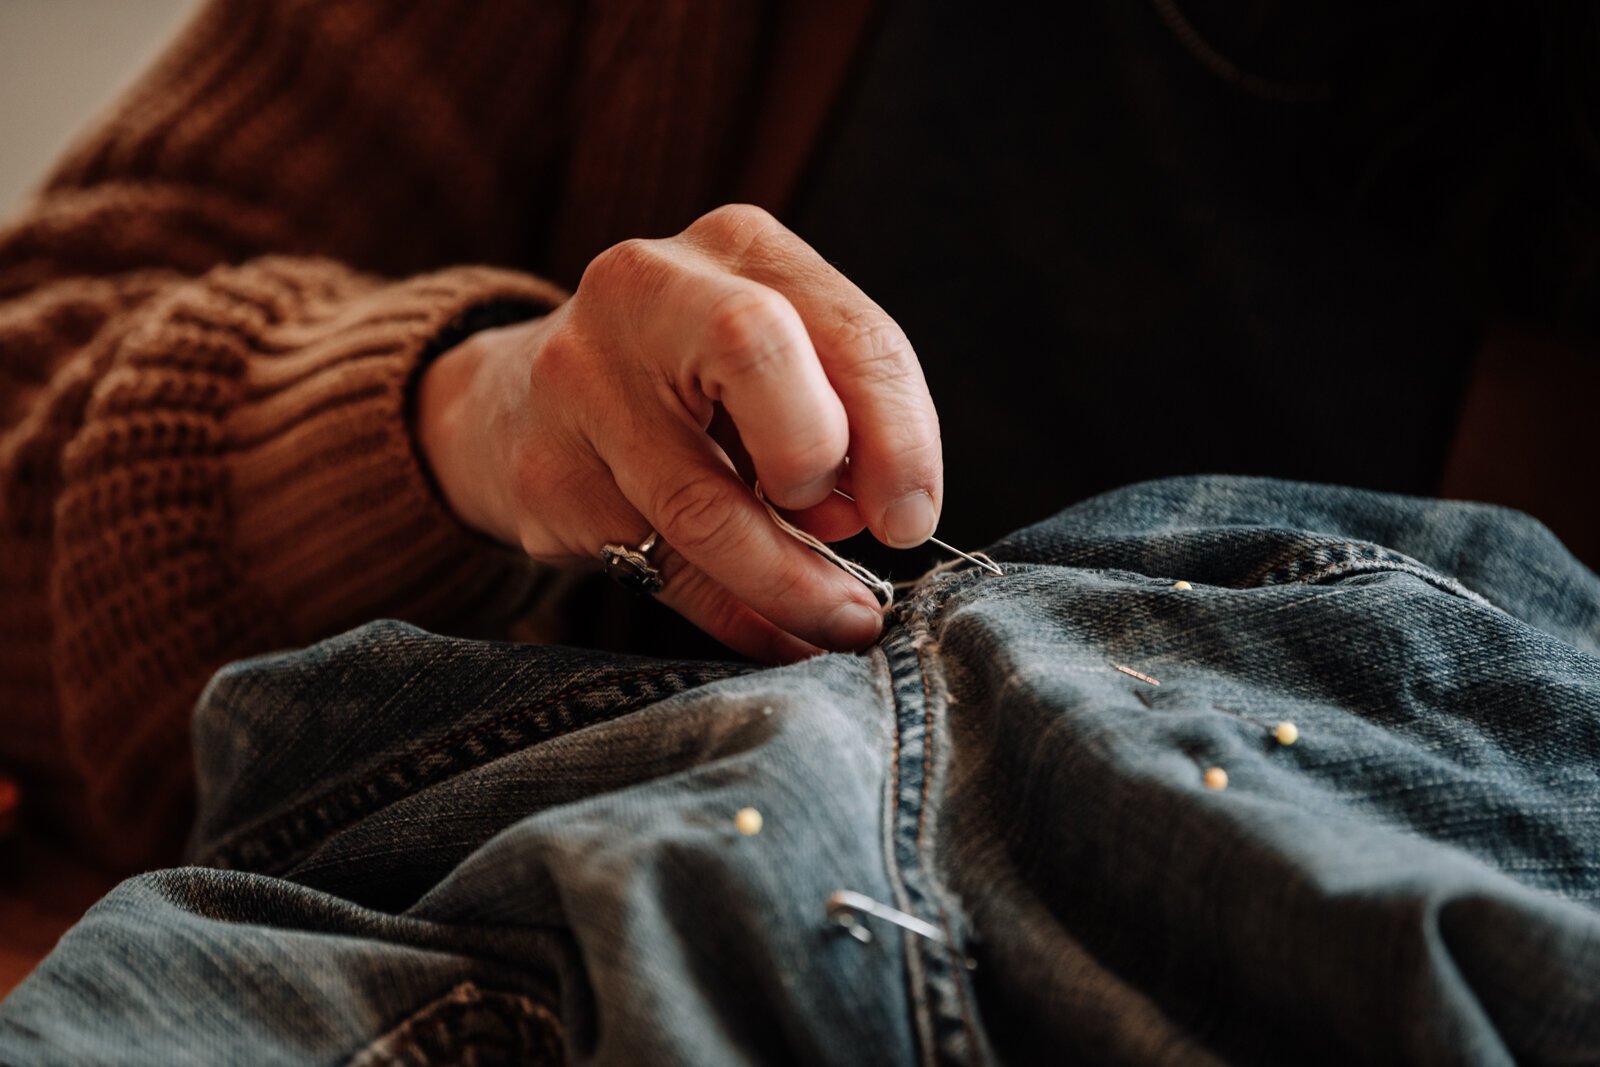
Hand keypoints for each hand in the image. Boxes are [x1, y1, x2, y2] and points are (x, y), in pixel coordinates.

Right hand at [417, 205, 942, 661]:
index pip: (852, 332)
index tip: (910, 519)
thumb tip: (887, 522)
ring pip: (701, 502)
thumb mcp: (776, 366)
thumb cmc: (690, 387)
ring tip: (839, 621)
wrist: (521, 405)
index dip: (903, 438)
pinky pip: (661, 566)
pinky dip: (736, 613)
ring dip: (789, 582)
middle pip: (755, 350)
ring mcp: (580, 378)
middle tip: (848, 528)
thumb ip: (839, 417)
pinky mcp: (546, 474)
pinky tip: (772, 631)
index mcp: (739, 245)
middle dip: (819, 461)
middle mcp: (648, 288)